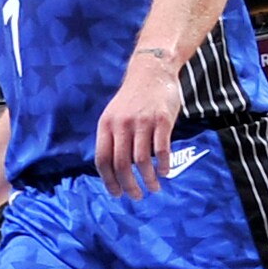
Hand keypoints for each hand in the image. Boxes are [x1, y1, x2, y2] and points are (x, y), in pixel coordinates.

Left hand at [96, 52, 184, 196]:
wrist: (151, 72)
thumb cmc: (132, 98)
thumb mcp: (114, 115)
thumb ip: (113, 138)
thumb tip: (113, 169)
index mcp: (106, 125)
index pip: (102, 159)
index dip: (109, 180)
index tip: (117, 194)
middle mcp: (121, 125)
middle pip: (121, 164)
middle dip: (129, 185)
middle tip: (137, 196)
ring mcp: (142, 122)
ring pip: (142, 160)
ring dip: (148, 179)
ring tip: (153, 188)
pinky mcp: (163, 120)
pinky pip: (162, 150)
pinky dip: (163, 165)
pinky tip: (165, 172)